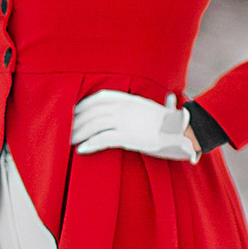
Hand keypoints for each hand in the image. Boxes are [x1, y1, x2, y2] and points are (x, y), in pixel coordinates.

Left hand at [70, 89, 200, 163]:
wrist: (184, 131)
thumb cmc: (174, 122)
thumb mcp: (160, 109)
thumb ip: (154, 104)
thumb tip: (168, 99)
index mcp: (128, 99)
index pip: (98, 99)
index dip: (83, 105)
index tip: (72, 111)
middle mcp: (123, 107)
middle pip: (91, 112)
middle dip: (76, 120)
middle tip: (63, 128)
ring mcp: (124, 121)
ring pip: (93, 126)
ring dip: (78, 133)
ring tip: (67, 141)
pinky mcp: (127, 137)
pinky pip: (103, 140)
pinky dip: (90, 144)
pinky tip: (81, 150)